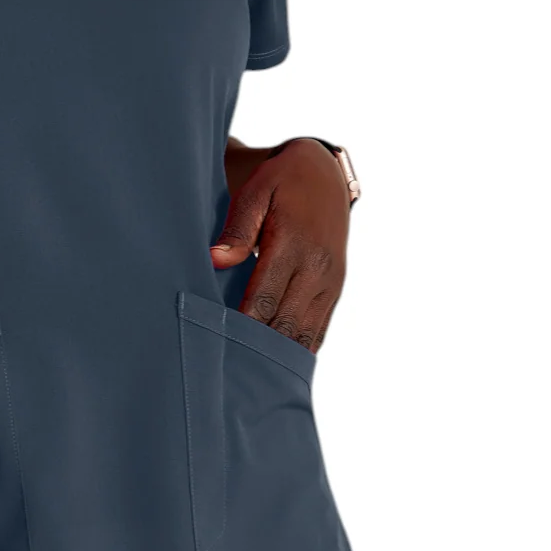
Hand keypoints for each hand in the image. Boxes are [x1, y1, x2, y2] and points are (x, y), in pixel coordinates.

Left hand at [209, 138, 349, 351]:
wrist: (325, 173)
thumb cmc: (281, 181)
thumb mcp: (256, 193)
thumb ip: (237, 229)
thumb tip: (215, 260)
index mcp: (294, 245)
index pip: (263, 299)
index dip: (240, 326)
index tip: (217, 345)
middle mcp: (318, 269)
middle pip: (284, 323)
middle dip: (257, 348)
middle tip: (228, 370)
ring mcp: (330, 282)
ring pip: (305, 333)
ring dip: (279, 356)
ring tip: (251, 377)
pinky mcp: (335, 289)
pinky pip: (319, 329)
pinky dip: (300, 349)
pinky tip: (279, 365)